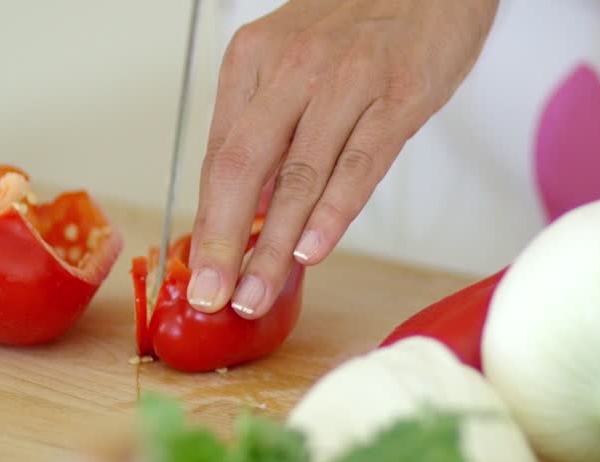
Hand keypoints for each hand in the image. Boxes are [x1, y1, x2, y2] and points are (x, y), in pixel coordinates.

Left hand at [186, 0, 501, 317]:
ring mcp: (346, 80)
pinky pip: (358, 165)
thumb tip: (255, 211)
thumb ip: (271, 131)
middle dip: (224, 243)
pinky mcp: (398, 95)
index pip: (220, 157)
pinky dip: (332, 213)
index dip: (207, 224)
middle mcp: (292, 66)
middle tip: (215, 296)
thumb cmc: (364, 26)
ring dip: (273, 247)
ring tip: (257, 294)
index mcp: (254, 59)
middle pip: (244, 168)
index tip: (202, 274)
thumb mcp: (296, 61)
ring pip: (299, 177)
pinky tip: (311, 251)